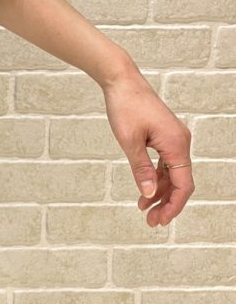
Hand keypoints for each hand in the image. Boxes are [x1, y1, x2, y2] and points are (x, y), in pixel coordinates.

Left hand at [102, 71, 193, 227]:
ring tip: (144, 209)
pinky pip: (165, 162)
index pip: (183, 184)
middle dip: (167, 203)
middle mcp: (180, 142)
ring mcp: (173, 138)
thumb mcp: (130, 142)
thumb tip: (149, 194)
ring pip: (172, 173)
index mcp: (177, 144)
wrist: (121, 81)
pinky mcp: (164, 135)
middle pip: (180, 181)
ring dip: (160, 191)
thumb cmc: (125, 106)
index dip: (173, 205)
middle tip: (150, 221)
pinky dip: (156, 177)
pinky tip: (144, 189)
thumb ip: (141, 169)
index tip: (160, 220)